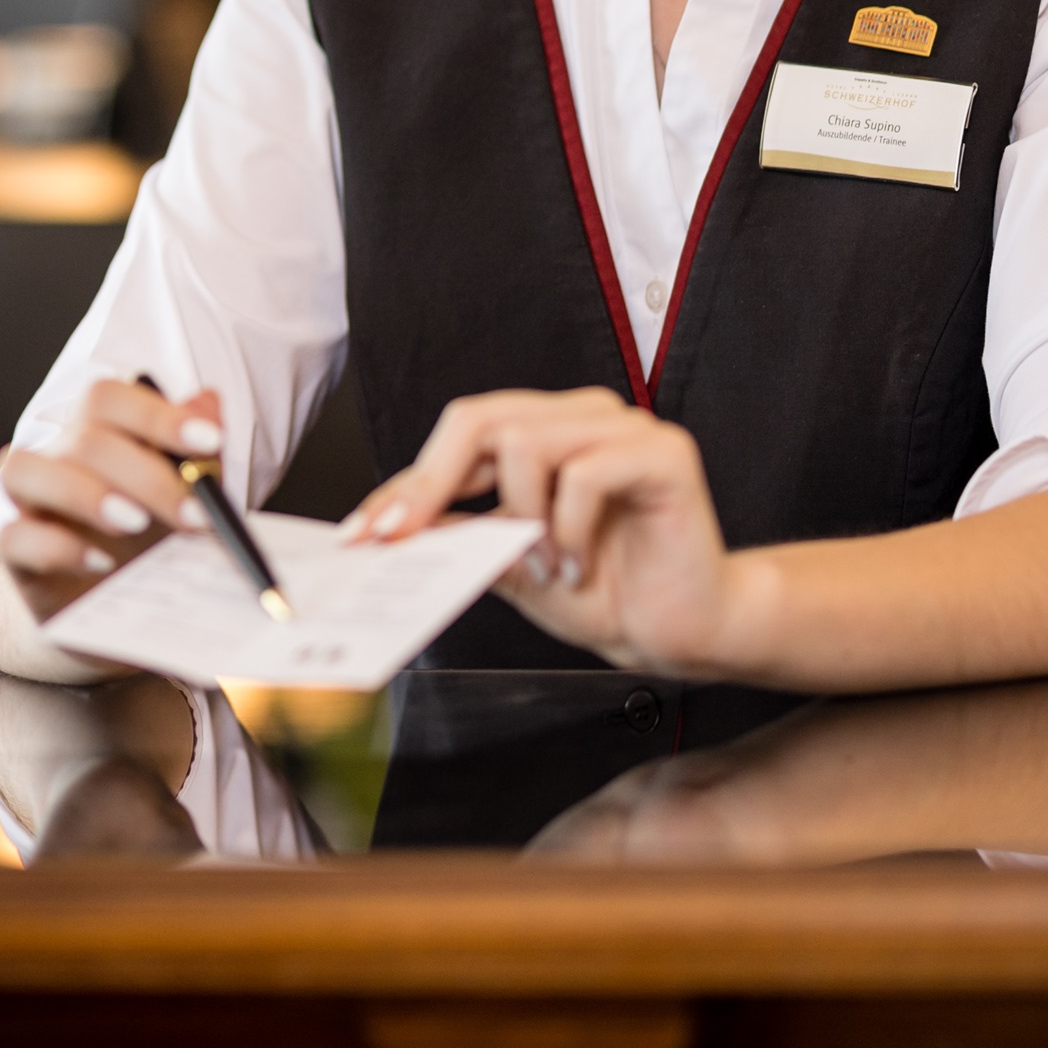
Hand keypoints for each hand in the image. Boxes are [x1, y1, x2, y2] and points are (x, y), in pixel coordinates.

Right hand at [0, 377, 219, 627]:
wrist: (126, 609)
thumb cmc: (155, 540)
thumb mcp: (189, 497)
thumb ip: (199, 452)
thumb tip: (207, 404)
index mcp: (97, 433)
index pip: (107, 398)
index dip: (157, 414)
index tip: (209, 441)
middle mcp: (57, 459)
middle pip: (81, 438)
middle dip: (145, 474)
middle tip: (194, 514)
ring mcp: (29, 504)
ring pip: (23, 470)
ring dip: (85, 493)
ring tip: (136, 523)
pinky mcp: (17, 555)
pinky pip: (14, 536)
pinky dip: (58, 547)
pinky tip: (101, 563)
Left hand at [346, 387, 731, 672]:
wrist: (684, 630)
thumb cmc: (609, 592)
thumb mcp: (514, 567)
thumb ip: (464, 538)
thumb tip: (393, 530)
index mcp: (548, 431)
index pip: (461, 434)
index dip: (408, 483)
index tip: (363, 531)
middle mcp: (584, 418)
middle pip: (482, 419)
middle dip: (434, 486)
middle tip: (410, 540)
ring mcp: (627, 429)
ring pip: (528, 441)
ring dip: (523, 519)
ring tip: (548, 566)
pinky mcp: (664, 454)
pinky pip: (585, 474)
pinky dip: (569, 530)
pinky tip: (582, 565)